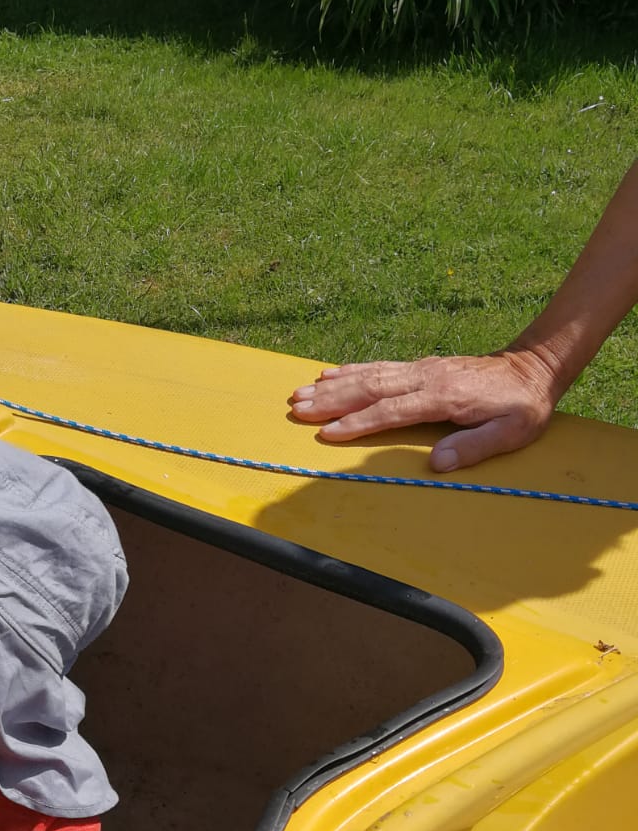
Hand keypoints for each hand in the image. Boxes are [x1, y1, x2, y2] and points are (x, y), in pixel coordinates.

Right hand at [290, 348, 562, 471]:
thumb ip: (474, 447)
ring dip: (333, 385)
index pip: (392, 410)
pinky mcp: (421, 366)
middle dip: (331, 400)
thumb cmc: (522, 406)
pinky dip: (351, 370)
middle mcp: (427, 378)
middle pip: (370, 388)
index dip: (358, 423)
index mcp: (444, 397)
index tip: (328, 433)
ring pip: (370, 374)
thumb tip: (437, 463)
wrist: (533, 367)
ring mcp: (422, 369)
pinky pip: (380, 367)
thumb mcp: (511, 432)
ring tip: (301, 392)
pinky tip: (330, 374)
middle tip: (297, 408)